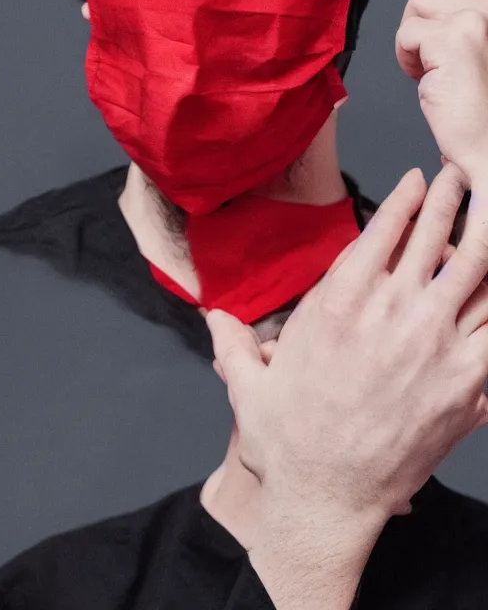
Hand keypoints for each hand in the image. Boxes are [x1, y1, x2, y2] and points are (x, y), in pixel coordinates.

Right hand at [208, 165, 487, 607]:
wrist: (326, 497)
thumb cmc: (287, 439)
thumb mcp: (247, 381)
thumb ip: (232, 339)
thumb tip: (213, 314)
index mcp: (339, 305)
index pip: (382, 233)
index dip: (404, 199)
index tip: (415, 179)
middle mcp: (390, 317)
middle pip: (434, 240)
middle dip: (451, 200)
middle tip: (460, 176)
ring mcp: (435, 350)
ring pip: (474, 277)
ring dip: (484, 240)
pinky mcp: (466, 387)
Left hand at [387, 0, 487, 185]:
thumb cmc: (483, 108)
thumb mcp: (476, 50)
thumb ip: (462, 22)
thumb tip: (426, 3)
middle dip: (413, 6)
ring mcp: (479, 16)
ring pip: (414, 13)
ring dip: (413, 45)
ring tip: (437, 74)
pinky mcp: (456, 35)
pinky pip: (407, 35)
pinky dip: (409, 60)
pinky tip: (432, 81)